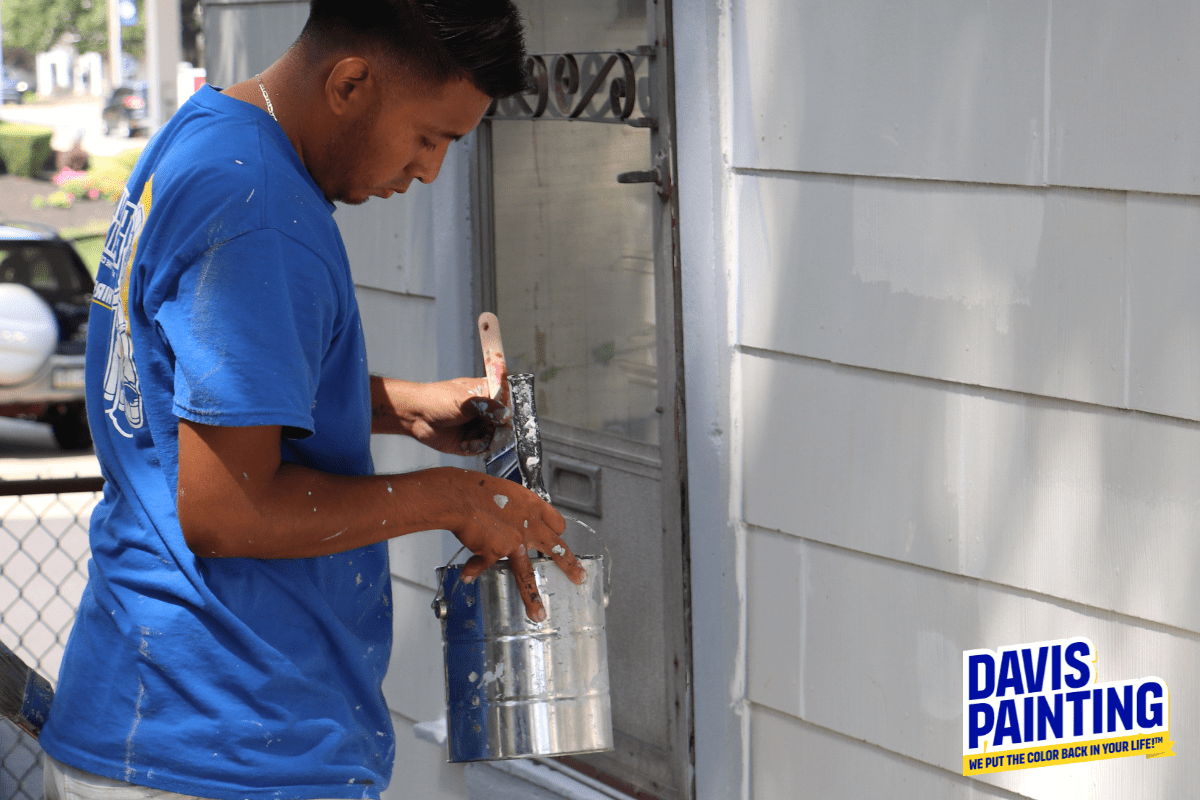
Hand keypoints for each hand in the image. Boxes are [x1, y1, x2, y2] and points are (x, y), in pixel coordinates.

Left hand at [371, 376, 509, 454]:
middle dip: (499, 431)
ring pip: (496, 437)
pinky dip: (476, 448)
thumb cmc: (437, 399)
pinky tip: (465, 444)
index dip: (509, 411)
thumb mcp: (464, 401)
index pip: (509, 402)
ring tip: (472, 440)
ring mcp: (479, 426)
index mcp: (488, 393)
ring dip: (486, 441)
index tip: (505, 418)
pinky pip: (483, 448)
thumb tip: (506, 415)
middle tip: (491, 433)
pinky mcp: (472, 441)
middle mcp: (487, 410)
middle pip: (506, 423)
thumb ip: (487, 407)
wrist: (415, 415)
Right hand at [448, 470, 585, 621]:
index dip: (556, 532)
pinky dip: (473, 570)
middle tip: (578, 577)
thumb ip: (513, 509)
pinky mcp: (495, 552)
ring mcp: (514, 542)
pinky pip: (484, 565)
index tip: (558, 538)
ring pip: (527, 575)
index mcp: (533, 507)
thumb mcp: (506, 490)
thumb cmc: (478, 489)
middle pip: (556, 549)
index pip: (555, 523)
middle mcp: (529, 526)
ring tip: (538, 613)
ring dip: (532, 597)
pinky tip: (468, 575)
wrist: (463, 496)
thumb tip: (507, 520)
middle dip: (569, 565)